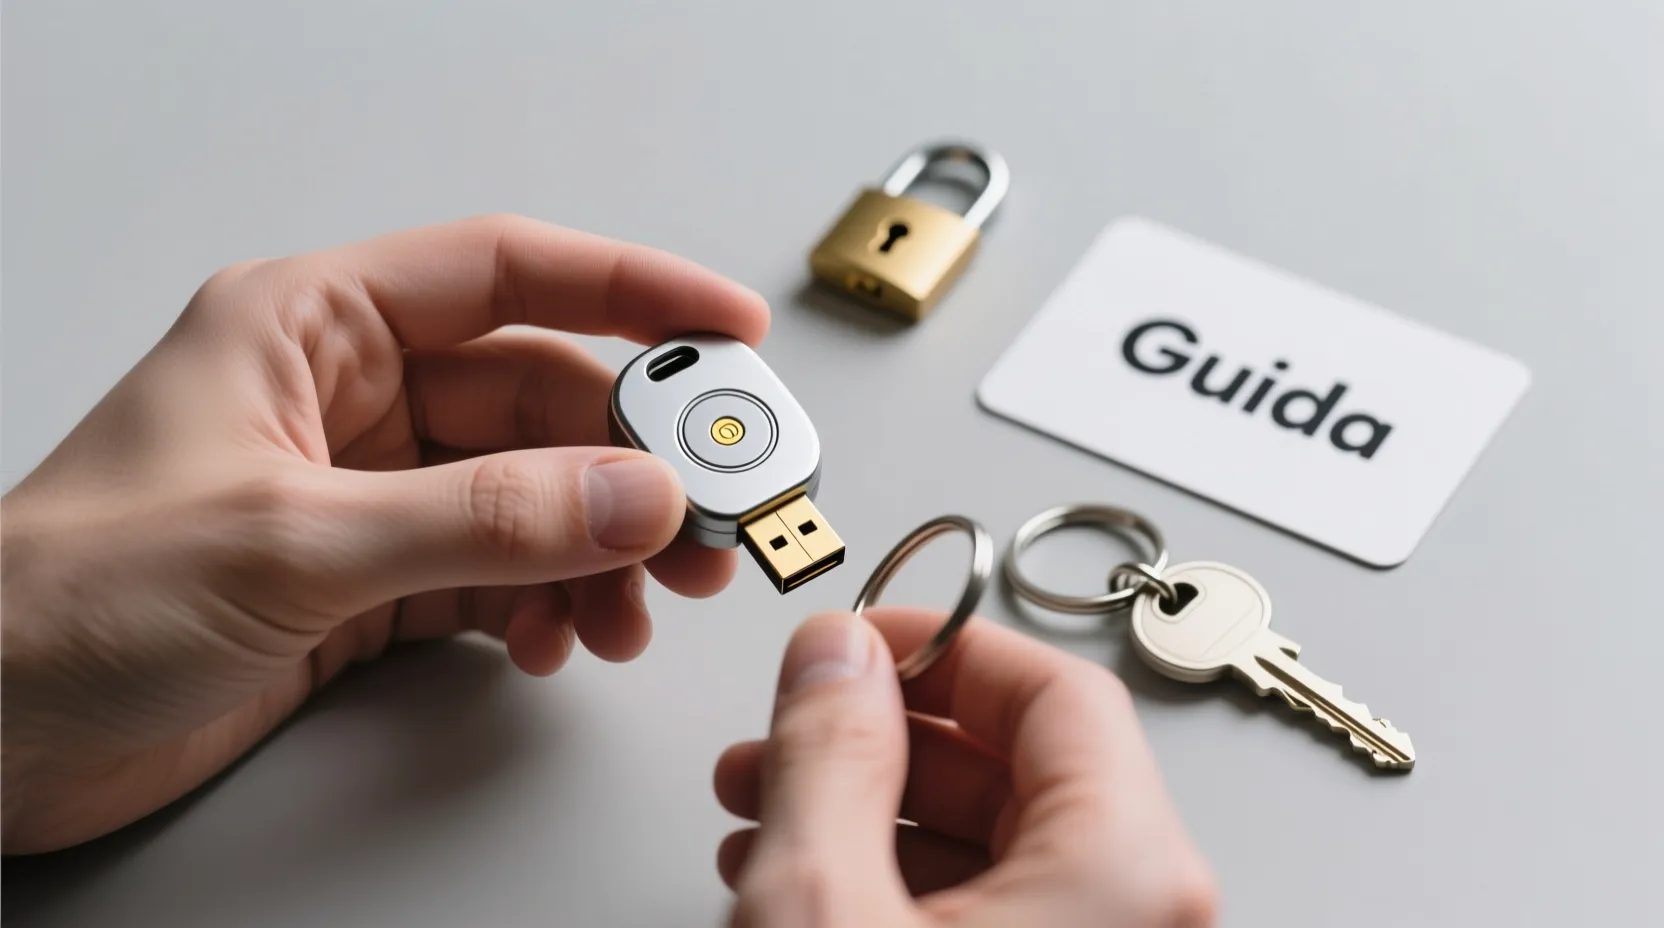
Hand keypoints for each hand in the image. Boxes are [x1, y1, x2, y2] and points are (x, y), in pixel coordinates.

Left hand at [1, 214, 768, 853]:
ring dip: (600, 547)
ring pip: (532, 494)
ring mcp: (366, 493)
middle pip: (540, 398)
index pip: (505, 274)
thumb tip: (635, 495)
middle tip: (712, 515)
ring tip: (637, 606)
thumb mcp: (294, 541)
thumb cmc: (68, 598)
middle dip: (633, 461)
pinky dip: (547, 604)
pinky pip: (500, 571)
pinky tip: (557, 640)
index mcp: (312, 326)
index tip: (726, 327)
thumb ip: (483, 518)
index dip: (630, 289)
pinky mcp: (370, 580)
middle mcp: (349, 399)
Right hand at [713, 608, 1217, 926]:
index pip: (1055, 690)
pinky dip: (896, 882)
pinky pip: (992, 912)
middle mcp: (1142, 917)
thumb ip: (829, 757)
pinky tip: (809, 882)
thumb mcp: (824, 907)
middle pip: (1023, 767)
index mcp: (1128, 874)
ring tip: (769, 812)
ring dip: (872, 811)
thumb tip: (835, 660)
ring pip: (996, 846)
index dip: (940, 646)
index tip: (858, 640)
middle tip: (795, 727)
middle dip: (883, 739)